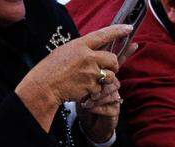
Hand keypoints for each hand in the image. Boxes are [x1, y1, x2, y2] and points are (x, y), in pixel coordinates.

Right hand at [16, 25, 131, 114]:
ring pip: (111, 75)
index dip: (117, 31)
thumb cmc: (52, 68)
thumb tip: (96, 51)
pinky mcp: (93, 86)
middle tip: (109, 68)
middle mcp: (88, 56)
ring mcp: (91, 72)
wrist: (44, 85)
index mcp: (80, 45)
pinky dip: (97, 90)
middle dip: (114, 65)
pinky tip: (84, 89)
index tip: (129, 28)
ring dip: (106, 79)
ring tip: (91, 80)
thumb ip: (82, 50)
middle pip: (113, 58)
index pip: (102, 35)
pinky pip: (103, 88)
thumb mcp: (66, 51)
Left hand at [76, 71, 121, 144]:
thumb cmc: (84, 103)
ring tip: (86, 103)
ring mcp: (115, 101)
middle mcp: (112, 89)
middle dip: (100, 87)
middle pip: (113, 83)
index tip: (85, 80)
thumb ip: (81, 81)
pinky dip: (99, 108)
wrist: (87, 122)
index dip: (99, 75)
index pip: (108, 73)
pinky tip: (89, 108)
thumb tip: (76, 73)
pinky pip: (110, 108)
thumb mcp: (80, 89)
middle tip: (87, 92)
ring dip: (99, 99)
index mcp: (105, 81)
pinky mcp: (115, 112)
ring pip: (113, 96)